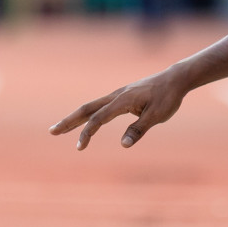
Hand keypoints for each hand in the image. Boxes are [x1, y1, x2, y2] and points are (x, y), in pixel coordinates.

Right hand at [50, 68, 189, 149]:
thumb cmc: (168, 97)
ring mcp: (118, 95)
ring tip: (61, 128)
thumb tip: (123, 145)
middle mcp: (116, 96)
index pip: (99, 119)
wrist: (175, 79)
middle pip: (87, 109)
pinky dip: (89, 114)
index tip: (80, 147)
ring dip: (75, 118)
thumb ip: (139, 129)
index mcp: (122, 101)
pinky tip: (86, 122)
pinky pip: (100, 106)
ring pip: (92, 107)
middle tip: (52, 132)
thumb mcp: (157, 116)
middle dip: (69, 121)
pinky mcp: (122, 97)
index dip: (87, 133)